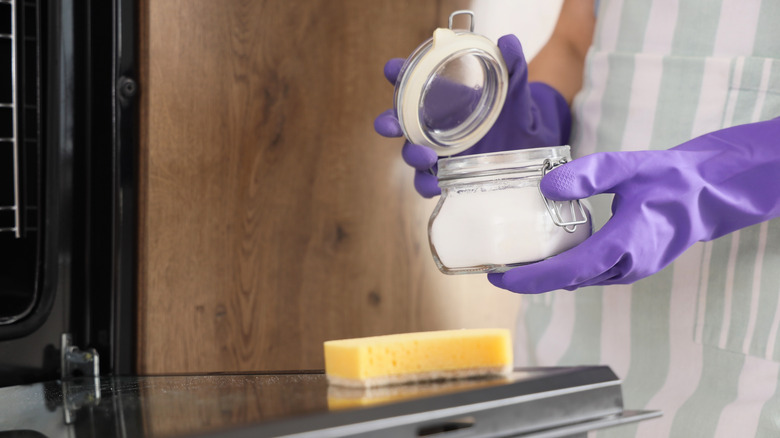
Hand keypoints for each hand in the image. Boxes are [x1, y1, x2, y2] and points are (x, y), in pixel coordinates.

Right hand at [374, 35, 571, 197]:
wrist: (528, 146)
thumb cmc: (513, 113)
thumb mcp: (516, 92)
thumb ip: (513, 67)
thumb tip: (509, 41)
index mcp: (442, 95)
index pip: (411, 79)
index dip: (397, 73)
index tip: (392, 69)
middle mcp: (432, 123)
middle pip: (399, 121)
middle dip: (388, 122)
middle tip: (391, 124)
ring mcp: (437, 149)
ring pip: (410, 153)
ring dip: (411, 155)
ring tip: (426, 157)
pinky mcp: (446, 174)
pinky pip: (427, 182)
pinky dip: (427, 185)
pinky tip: (436, 186)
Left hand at [488, 118, 779, 293]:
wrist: (705, 197)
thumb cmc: (669, 180)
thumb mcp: (628, 166)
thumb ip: (589, 174)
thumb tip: (546, 185)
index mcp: (625, 245)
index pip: (567, 272)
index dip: (529, 279)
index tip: (498, 276)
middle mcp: (625, 267)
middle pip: (565, 281)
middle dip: (527, 280)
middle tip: (492, 267)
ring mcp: (628, 272)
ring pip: (576, 280)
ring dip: (544, 276)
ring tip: (510, 261)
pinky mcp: (627, 269)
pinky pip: (588, 275)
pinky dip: (562, 270)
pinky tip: (543, 255)